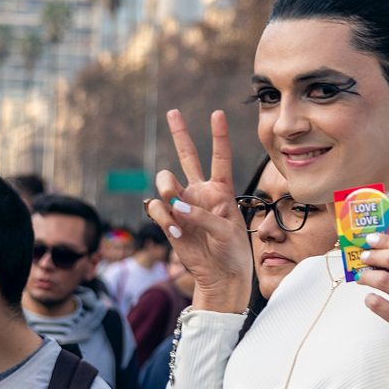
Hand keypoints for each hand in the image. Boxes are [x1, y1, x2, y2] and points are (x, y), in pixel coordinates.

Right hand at [145, 109, 252, 313]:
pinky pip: (156, 207)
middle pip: (188, 156)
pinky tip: (174, 229)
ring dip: (166, 187)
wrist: (220, 275)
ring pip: (166, 181)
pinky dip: (162, 216)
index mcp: (221, 190)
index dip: (218, 135)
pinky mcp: (168, 220)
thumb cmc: (232, 251)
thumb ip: (203, 215)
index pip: (220, 158)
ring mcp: (182, 205)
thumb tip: (174, 207)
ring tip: (173, 204)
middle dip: (180, 133)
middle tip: (173, 112)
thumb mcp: (228, 230)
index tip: (217, 113)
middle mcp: (200, 192)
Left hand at [357, 233, 388, 388]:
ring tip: (362, 278)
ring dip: (366, 276)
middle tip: (364, 257)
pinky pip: (379, 304)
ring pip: (383, 279)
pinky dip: (369, 299)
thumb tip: (387, 247)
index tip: (371, 239)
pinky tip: (371, 299)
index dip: (385, 239)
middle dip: (373, 255)